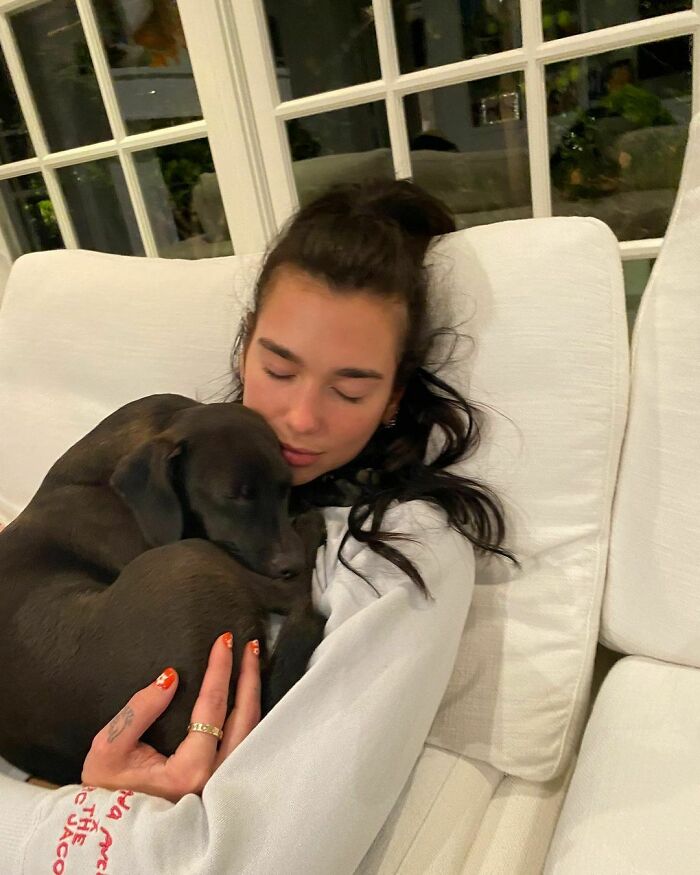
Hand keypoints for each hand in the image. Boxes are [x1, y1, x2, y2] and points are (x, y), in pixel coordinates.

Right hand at [82, 634, 260, 802]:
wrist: (112, 832)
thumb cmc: (107, 792)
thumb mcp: (110, 748)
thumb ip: (139, 711)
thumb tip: (169, 678)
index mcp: (189, 770)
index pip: (214, 707)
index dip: (220, 670)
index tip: (223, 641)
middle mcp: (214, 779)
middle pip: (245, 717)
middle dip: (248, 676)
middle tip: (249, 645)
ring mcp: (221, 784)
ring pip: (252, 732)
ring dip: (253, 694)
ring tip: (251, 664)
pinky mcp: (221, 786)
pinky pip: (246, 745)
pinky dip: (250, 715)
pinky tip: (247, 697)